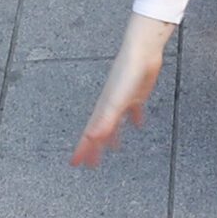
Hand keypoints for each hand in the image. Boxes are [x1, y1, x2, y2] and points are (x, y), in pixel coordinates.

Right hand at [73, 13, 172, 165]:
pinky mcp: (136, 94)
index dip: (82, 150)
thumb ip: (105, 120)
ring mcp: (123, 100)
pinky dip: (134, 119)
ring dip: (112, 136)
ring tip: (113, 148)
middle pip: (100, 132)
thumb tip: (92, 138)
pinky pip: (133, 111)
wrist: (142, 53)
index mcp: (103, 110)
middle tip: (91, 164)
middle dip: (95, 148)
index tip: (74, 163)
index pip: (89, 135)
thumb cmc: (127, 74)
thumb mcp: (116, 101)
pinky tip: (138, 124)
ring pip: (115, 123)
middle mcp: (110, 106)